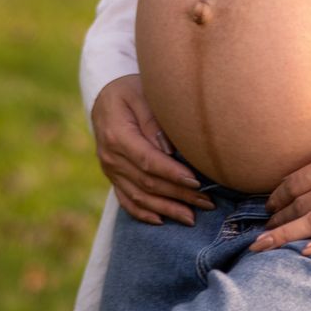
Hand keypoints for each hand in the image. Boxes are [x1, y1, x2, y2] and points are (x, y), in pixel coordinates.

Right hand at [91, 74, 201, 224]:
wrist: (103, 96)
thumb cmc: (129, 90)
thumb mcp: (141, 94)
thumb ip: (153, 120)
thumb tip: (168, 150)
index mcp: (117, 136)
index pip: (148, 161)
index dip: (172, 174)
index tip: (196, 181)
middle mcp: (111, 157)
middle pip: (147, 183)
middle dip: (178, 195)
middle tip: (206, 202)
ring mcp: (110, 170)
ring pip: (139, 197)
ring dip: (166, 209)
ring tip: (191, 217)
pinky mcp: (113, 177)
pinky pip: (126, 200)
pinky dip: (144, 213)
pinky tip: (162, 220)